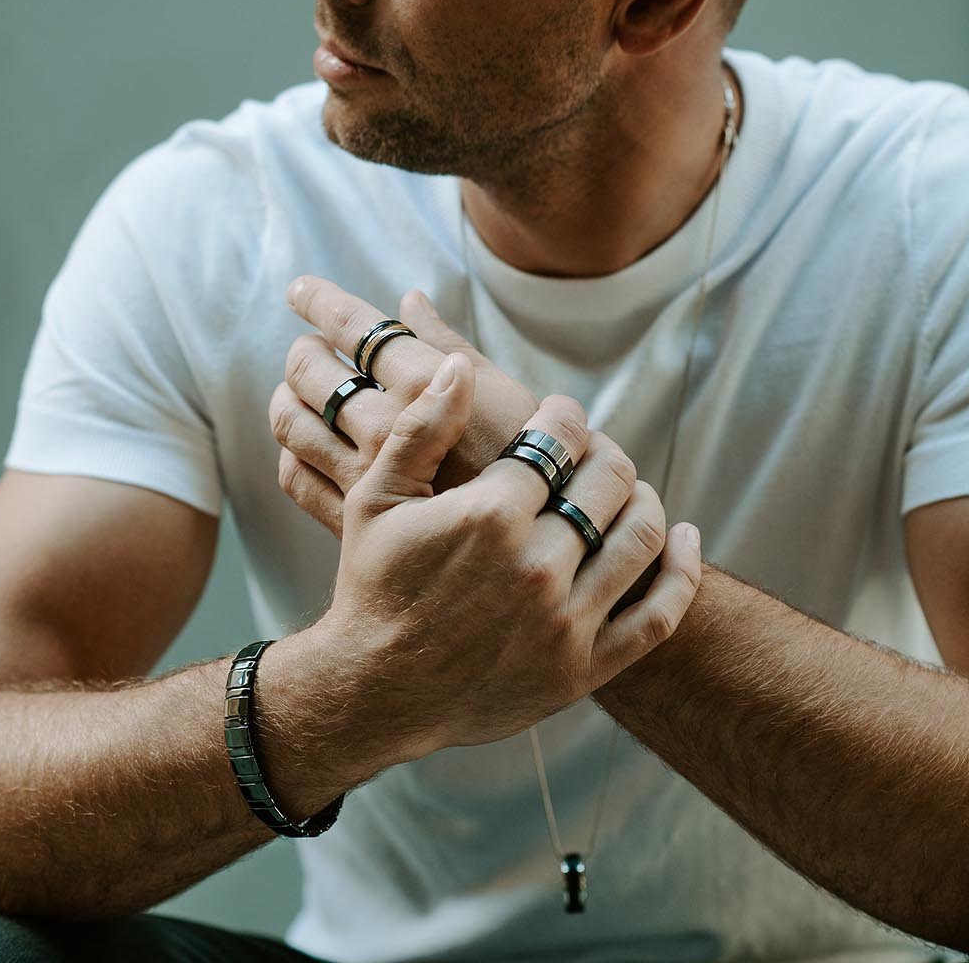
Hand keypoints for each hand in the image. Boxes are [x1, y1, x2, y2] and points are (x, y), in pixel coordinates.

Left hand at [269, 276, 538, 535]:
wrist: (536, 541)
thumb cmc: (531, 458)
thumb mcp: (500, 389)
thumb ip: (444, 343)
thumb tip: (409, 301)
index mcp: (424, 384)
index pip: (354, 327)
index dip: (320, 300)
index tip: (301, 289)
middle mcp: (386, 426)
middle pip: (311, 371)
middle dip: (304, 350)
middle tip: (311, 347)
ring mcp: (365, 475)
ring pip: (293, 422)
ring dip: (289, 396)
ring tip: (302, 389)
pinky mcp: (353, 519)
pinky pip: (297, 476)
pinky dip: (294, 452)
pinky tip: (311, 442)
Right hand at [314, 350, 701, 758]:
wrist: (374, 691)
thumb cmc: (374, 585)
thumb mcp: (376, 496)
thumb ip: (422, 427)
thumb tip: (462, 367)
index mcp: (490, 514)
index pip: (560, 437)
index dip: (565, 415)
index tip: (557, 417)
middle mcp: (536, 565)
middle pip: (609, 480)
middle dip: (604, 453)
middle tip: (590, 453)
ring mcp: (565, 621)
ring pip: (642, 536)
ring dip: (644, 498)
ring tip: (626, 490)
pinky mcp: (583, 669)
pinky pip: (659, 615)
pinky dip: (683, 569)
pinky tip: (684, 537)